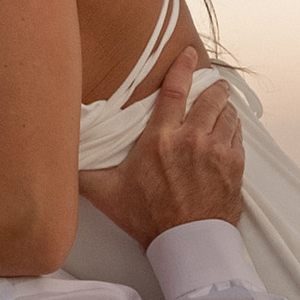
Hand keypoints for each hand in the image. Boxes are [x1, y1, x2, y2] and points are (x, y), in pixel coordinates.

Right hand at [77, 49, 245, 246]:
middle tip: (214, 84)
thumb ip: (83, 173)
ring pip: (228, 115)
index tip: (190, 55)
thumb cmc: (148, 219)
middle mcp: (192, 139)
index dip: (183, 67)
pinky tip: (229, 130)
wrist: (187, 244)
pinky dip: (234, 129)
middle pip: (210, 98)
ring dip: (225, 108)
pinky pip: (238, 136)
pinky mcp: (235, 165)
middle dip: (213, 87)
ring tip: (221, 106)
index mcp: (160, 140)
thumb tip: (61, 158)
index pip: (174, 91)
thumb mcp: (107, 194)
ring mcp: (217, 151)